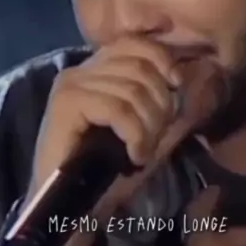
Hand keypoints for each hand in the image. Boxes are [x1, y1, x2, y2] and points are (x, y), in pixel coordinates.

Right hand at [28, 36, 184, 205]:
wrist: (62, 200)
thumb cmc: (103, 166)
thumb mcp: (138, 125)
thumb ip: (155, 99)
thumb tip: (183, 75)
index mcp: (96, 67)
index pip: (136, 44)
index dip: (163, 60)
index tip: (177, 85)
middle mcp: (80, 69)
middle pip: (139, 67)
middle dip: (159, 105)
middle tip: (155, 138)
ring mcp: (70, 84)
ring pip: (131, 91)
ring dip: (148, 127)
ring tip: (142, 151)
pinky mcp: (65, 104)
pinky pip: (117, 109)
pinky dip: (134, 134)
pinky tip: (134, 155)